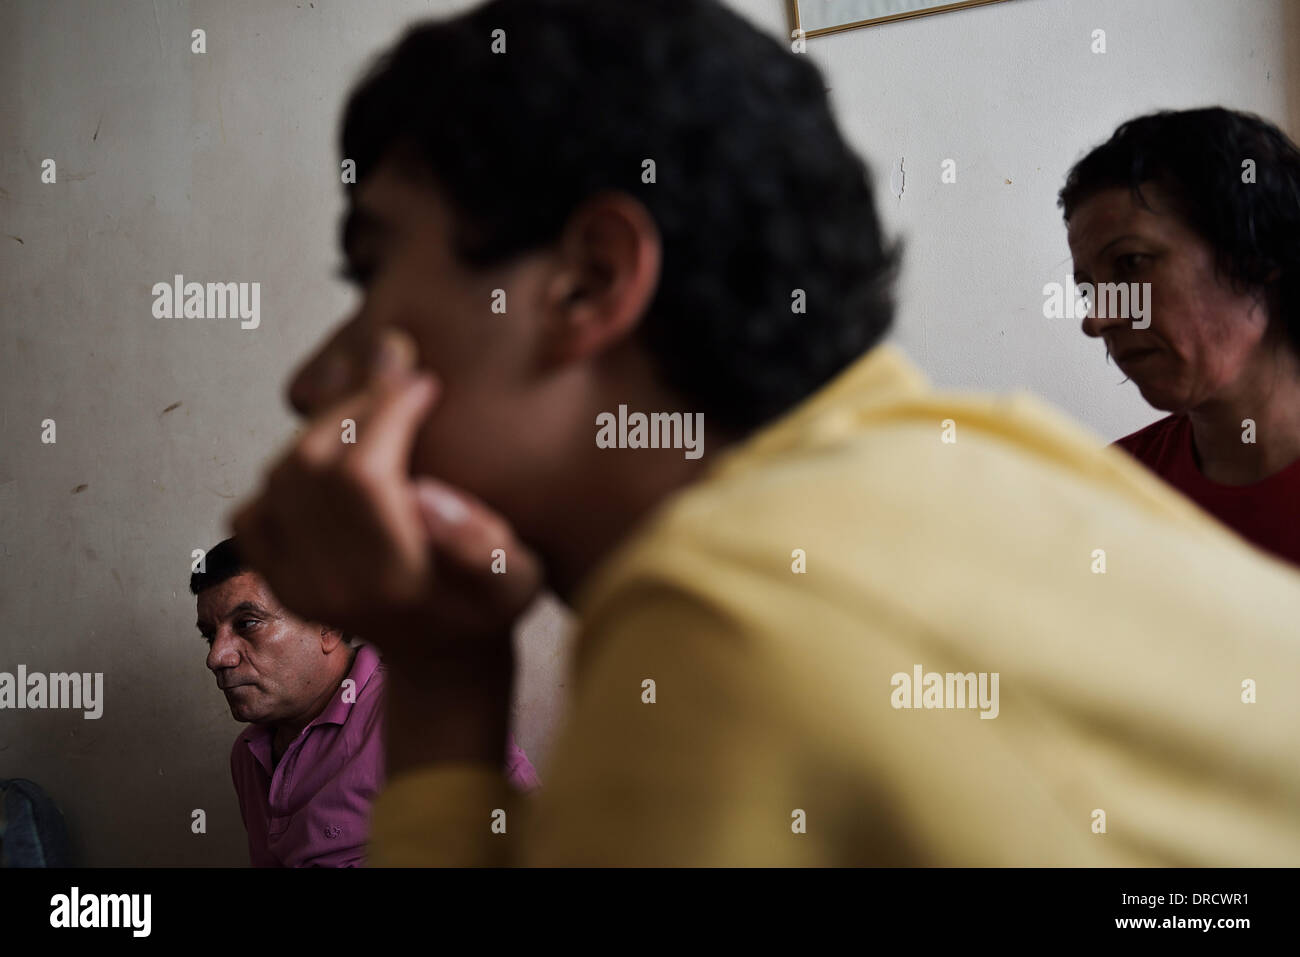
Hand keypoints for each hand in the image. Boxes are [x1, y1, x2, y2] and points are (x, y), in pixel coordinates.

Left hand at [230, 328, 543, 665]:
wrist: (444, 658)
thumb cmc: (487, 607)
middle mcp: (332, 584)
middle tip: (395, 374)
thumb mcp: (517, 579)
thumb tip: (422, 489)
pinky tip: (331, 455)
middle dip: (353, 403)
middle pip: (313, 463)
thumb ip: (480, 538)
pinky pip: (253, 508)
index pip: (363, 472)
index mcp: (393, 579)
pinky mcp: (279, 581)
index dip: (388, 411)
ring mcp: (298, 585)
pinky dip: (284, 471)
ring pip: (280, 476)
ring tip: (370, 404)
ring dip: (321, 426)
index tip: (424, 382)